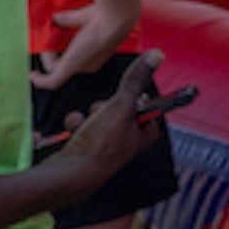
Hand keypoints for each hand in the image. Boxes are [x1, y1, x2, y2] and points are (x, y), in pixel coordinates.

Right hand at [33, 0, 136, 90]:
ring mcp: (79, 67)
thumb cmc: (105, 14)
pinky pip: (52, 81)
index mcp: (95, 54)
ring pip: (54, 67)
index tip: (52, 34)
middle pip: (61, 62)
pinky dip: (41, 80)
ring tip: (41, 43)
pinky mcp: (70, 67)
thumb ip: (68, 19)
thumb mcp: (83, 17)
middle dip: (50, 51)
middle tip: (46, 37)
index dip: (59, 47)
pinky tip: (32, 75)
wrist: (116, 18)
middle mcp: (88, 64)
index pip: (72, 55)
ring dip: (45, 56)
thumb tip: (55, 18)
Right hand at [44, 49, 166, 191]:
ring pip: (96, 115)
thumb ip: (136, 80)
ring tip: (86, 124)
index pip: (147, 109)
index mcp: (143, 135)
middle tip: (102, 113)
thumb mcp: (121, 105)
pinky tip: (73, 131)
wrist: (71, 174)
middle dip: (104, 106)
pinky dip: (76, 125)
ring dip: (87, 115)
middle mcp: (127, 142)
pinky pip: (81, 126)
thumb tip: (157, 54)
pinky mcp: (85, 149)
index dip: (135, 99)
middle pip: (118, 109)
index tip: (126, 96)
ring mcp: (105, 147)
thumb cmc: (101, 143)